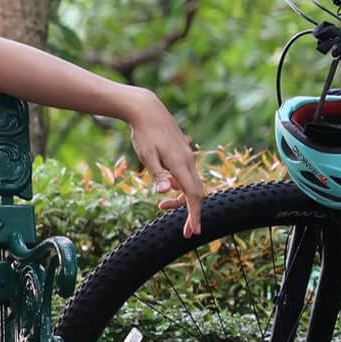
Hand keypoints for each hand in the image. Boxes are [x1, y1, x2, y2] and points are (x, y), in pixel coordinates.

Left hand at [127, 90, 205, 237]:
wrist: (147, 110)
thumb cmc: (144, 133)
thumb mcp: (146, 156)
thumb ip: (157, 175)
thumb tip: (166, 191)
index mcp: (181, 164)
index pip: (193, 195)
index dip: (195, 214)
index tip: (195, 231)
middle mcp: (188, 161)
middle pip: (196, 193)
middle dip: (191, 213)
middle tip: (185, 231)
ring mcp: (187, 157)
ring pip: (191, 185)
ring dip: (181, 199)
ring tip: (161, 206)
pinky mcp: (183, 154)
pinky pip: (187, 176)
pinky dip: (180, 187)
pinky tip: (167, 187)